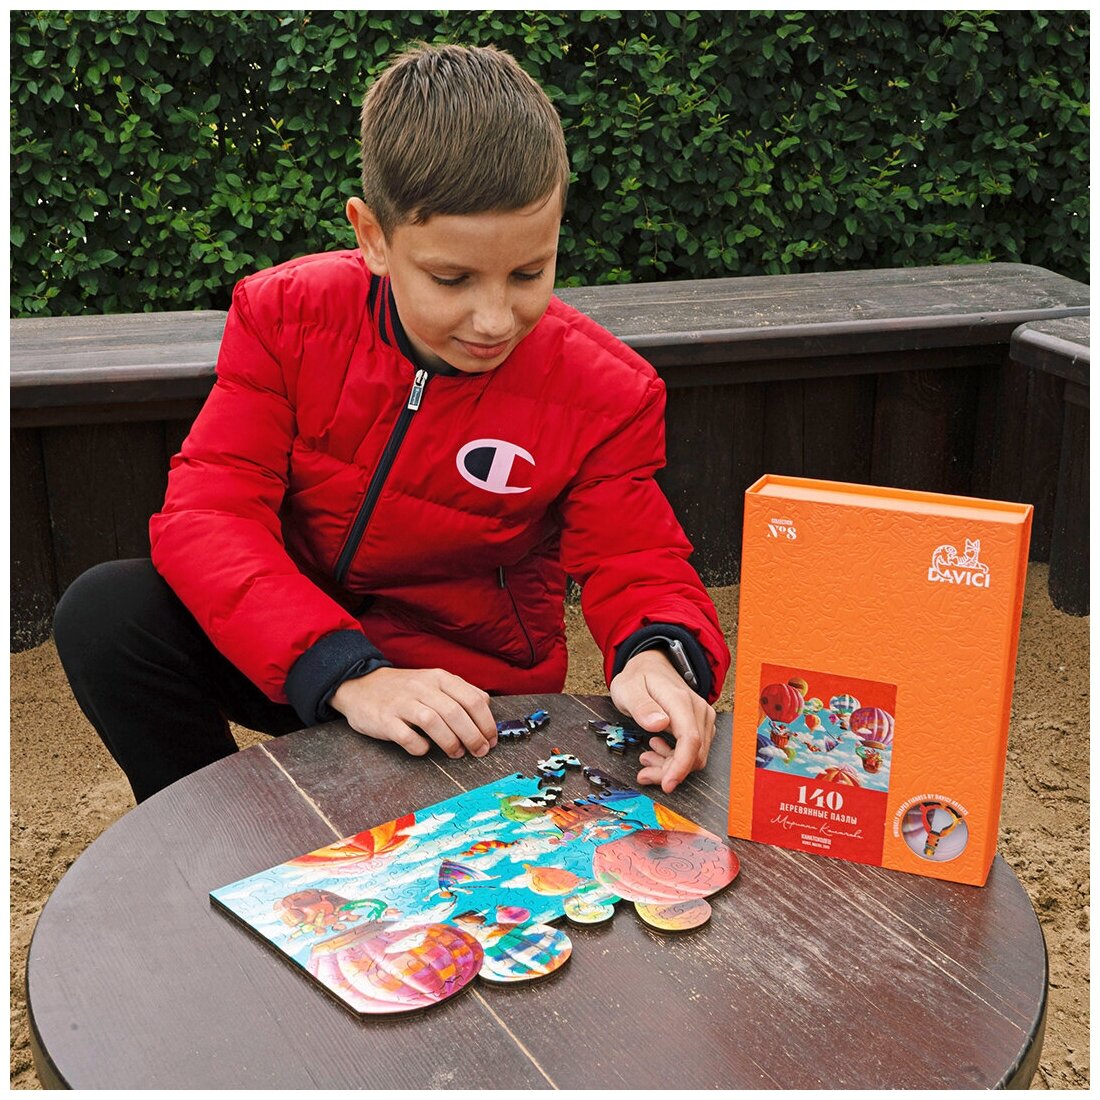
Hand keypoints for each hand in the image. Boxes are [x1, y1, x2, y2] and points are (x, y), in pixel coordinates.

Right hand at [330, 667, 496, 759]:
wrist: (360, 685)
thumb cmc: (404, 689)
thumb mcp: (434, 682)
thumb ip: (460, 692)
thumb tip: (486, 708)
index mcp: (439, 678)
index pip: (472, 699)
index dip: (486, 722)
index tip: (491, 739)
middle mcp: (422, 687)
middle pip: (456, 712)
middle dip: (473, 736)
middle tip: (480, 751)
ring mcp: (402, 703)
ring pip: (433, 722)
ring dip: (450, 742)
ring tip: (457, 753)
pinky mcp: (384, 719)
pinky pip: (406, 736)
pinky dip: (419, 746)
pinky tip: (425, 750)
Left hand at [609, 648, 715, 793]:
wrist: (651, 665)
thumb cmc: (638, 677)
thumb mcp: (628, 689)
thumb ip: (642, 706)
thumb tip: (660, 724)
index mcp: (680, 701)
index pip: (690, 739)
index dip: (681, 766)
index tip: (667, 785)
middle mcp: (697, 709)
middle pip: (694, 754)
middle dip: (669, 771)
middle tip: (643, 772)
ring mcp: (702, 717)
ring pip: (696, 756)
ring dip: (671, 765)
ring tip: (646, 758)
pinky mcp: (701, 724)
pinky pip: (694, 751)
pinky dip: (676, 759)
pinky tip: (657, 750)